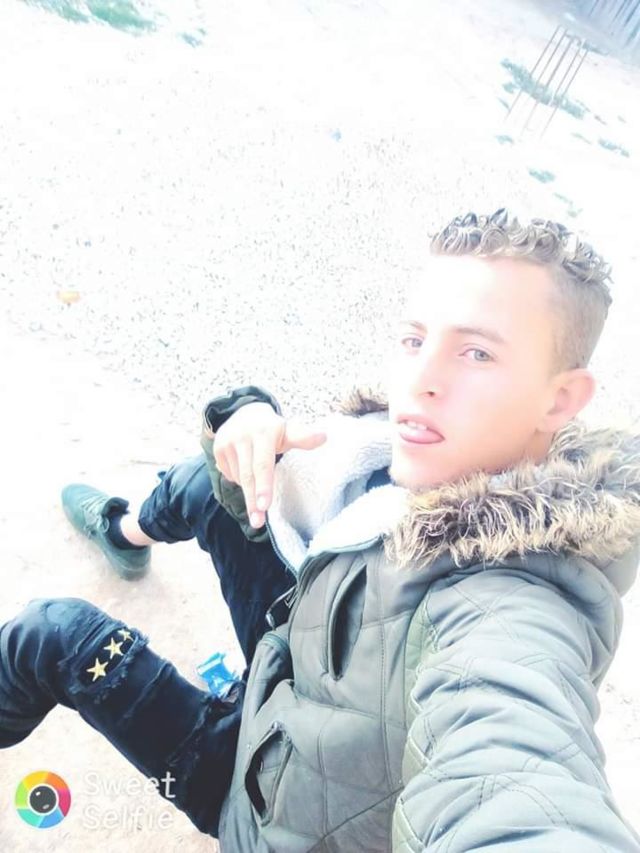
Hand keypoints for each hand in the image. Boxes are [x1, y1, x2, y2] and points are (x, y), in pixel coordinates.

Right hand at [213, 402, 326, 527]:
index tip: (265, 507)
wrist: (244, 412)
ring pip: (239, 477)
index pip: (263, 465)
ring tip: (258, 487)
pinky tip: (246, 473)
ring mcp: (227, 442)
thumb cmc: (271, 429)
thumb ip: (303, 437)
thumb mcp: (288, 431)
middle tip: (257, 521)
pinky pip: (229, 474)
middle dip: (253, 501)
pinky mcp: (217, 449)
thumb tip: (324, 437)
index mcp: (264, 432)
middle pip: (248, 476)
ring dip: (249, 489)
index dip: (264, 486)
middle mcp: (243, 436)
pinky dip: (238, 480)